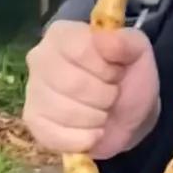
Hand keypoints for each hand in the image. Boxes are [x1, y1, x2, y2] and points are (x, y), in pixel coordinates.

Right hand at [24, 19, 159, 159]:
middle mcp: (40, 58)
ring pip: (66, 112)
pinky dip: (84, 138)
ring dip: (96, 118)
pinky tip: (91, 130)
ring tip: (102, 111)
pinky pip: (58, 136)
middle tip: (111, 95)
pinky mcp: (34, 122)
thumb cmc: (127, 78)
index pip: (81, 50)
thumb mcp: (138, 53)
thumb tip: (104, 39)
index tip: (117, 73)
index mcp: (62, 33)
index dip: (106, 68)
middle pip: (72, 83)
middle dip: (104, 96)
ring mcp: (33, 90)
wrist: (127, 115)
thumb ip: (127, 41)